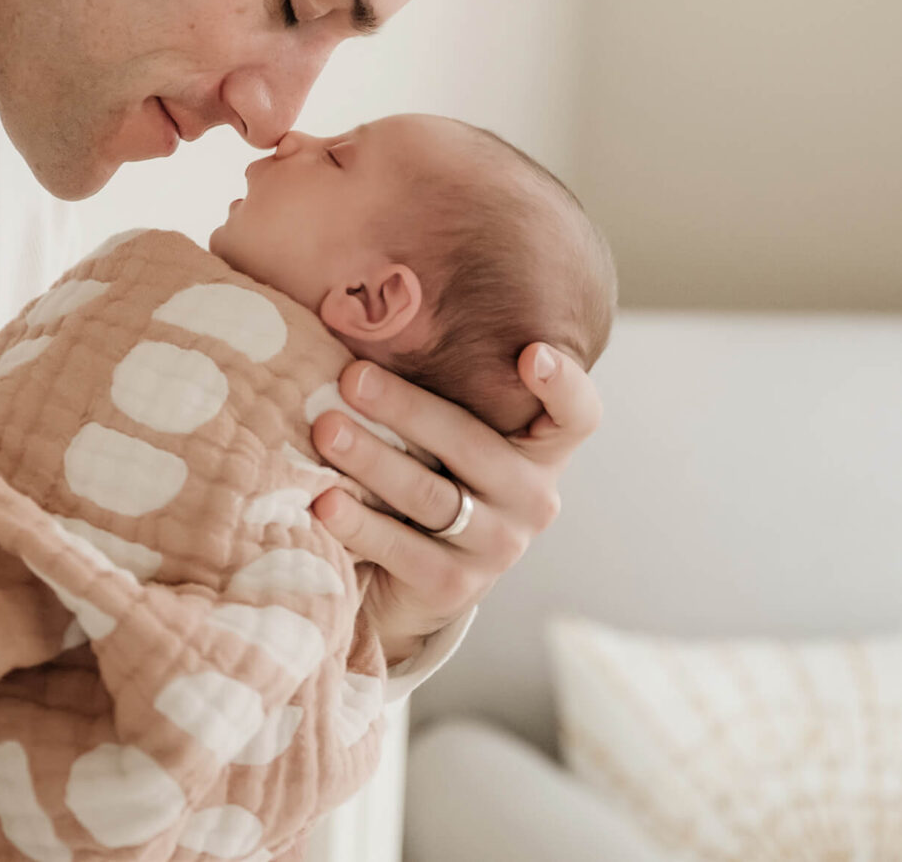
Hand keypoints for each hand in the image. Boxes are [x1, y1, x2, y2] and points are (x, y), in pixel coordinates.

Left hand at [309, 343, 601, 664]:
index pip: (576, 415)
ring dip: (372, 459)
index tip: (532, 353)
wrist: (412, 582)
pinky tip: (324, 501)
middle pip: (472, 444)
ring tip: (325, 430)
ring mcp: (498, 546)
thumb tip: (368, 314)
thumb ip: (439, 389)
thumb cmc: (429, 477)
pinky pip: (403, 550)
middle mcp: (531, 498)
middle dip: (406, 408)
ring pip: (431, 495)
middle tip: (351, 377)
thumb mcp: (447, 436)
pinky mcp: (455, 587)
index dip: (563, 385)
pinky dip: (360, 523)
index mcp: (539, 450)